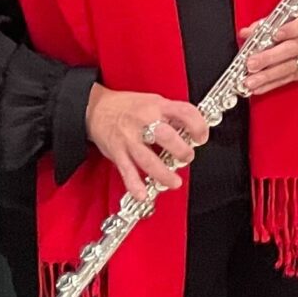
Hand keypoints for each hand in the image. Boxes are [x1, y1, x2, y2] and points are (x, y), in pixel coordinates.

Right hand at [84, 86, 209, 197]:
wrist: (96, 108)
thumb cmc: (129, 106)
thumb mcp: (155, 102)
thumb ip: (173, 115)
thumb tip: (192, 130)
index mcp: (158, 106)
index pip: (184, 112)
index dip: (198, 126)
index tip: (201, 137)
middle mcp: (144, 121)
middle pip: (166, 136)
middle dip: (181, 150)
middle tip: (187, 158)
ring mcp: (129, 138)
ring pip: (147, 159)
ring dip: (163, 173)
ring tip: (174, 182)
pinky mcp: (117, 153)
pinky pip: (127, 171)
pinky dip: (135, 185)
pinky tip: (143, 194)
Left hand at [243, 8, 297, 95]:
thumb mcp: (295, 17)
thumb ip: (269, 23)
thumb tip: (247, 31)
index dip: (289, 30)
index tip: (275, 34)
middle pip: (292, 49)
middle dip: (270, 57)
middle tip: (251, 63)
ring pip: (288, 68)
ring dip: (267, 76)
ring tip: (250, 81)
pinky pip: (287, 79)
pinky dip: (271, 85)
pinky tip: (258, 88)